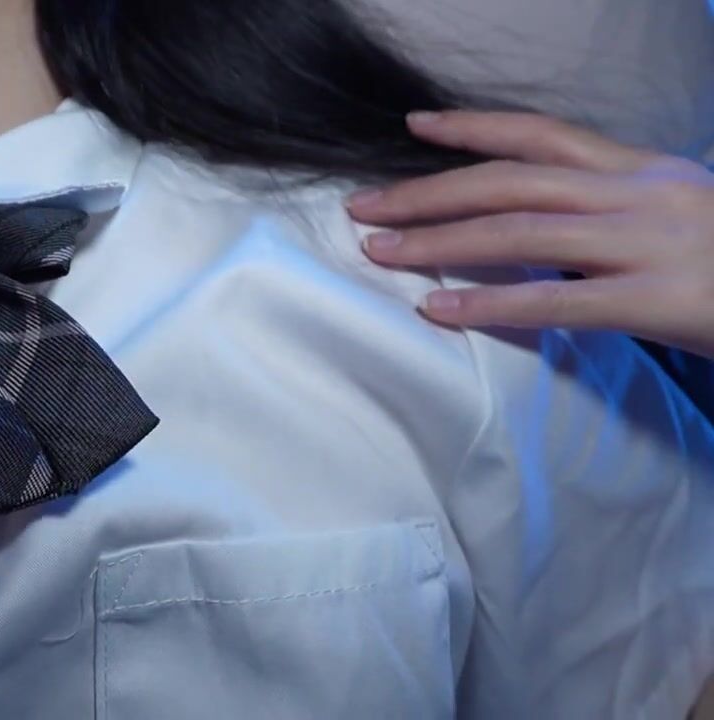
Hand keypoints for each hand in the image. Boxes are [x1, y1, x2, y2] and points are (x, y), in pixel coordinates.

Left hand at [348, 111, 713, 358]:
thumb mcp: (682, 220)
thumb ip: (616, 219)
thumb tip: (548, 237)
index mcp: (645, 172)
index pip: (543, 137)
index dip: (474, 128)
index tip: (415, 128)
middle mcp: (640, 195)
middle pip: (510, 181)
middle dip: (429, 191)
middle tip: (364, 206)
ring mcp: (649, 243)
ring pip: (519, 233)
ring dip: (439, 242)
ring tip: (380, 251)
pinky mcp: (660, 299)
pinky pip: (556, 301)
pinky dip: (490, 306)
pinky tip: (440, 312)